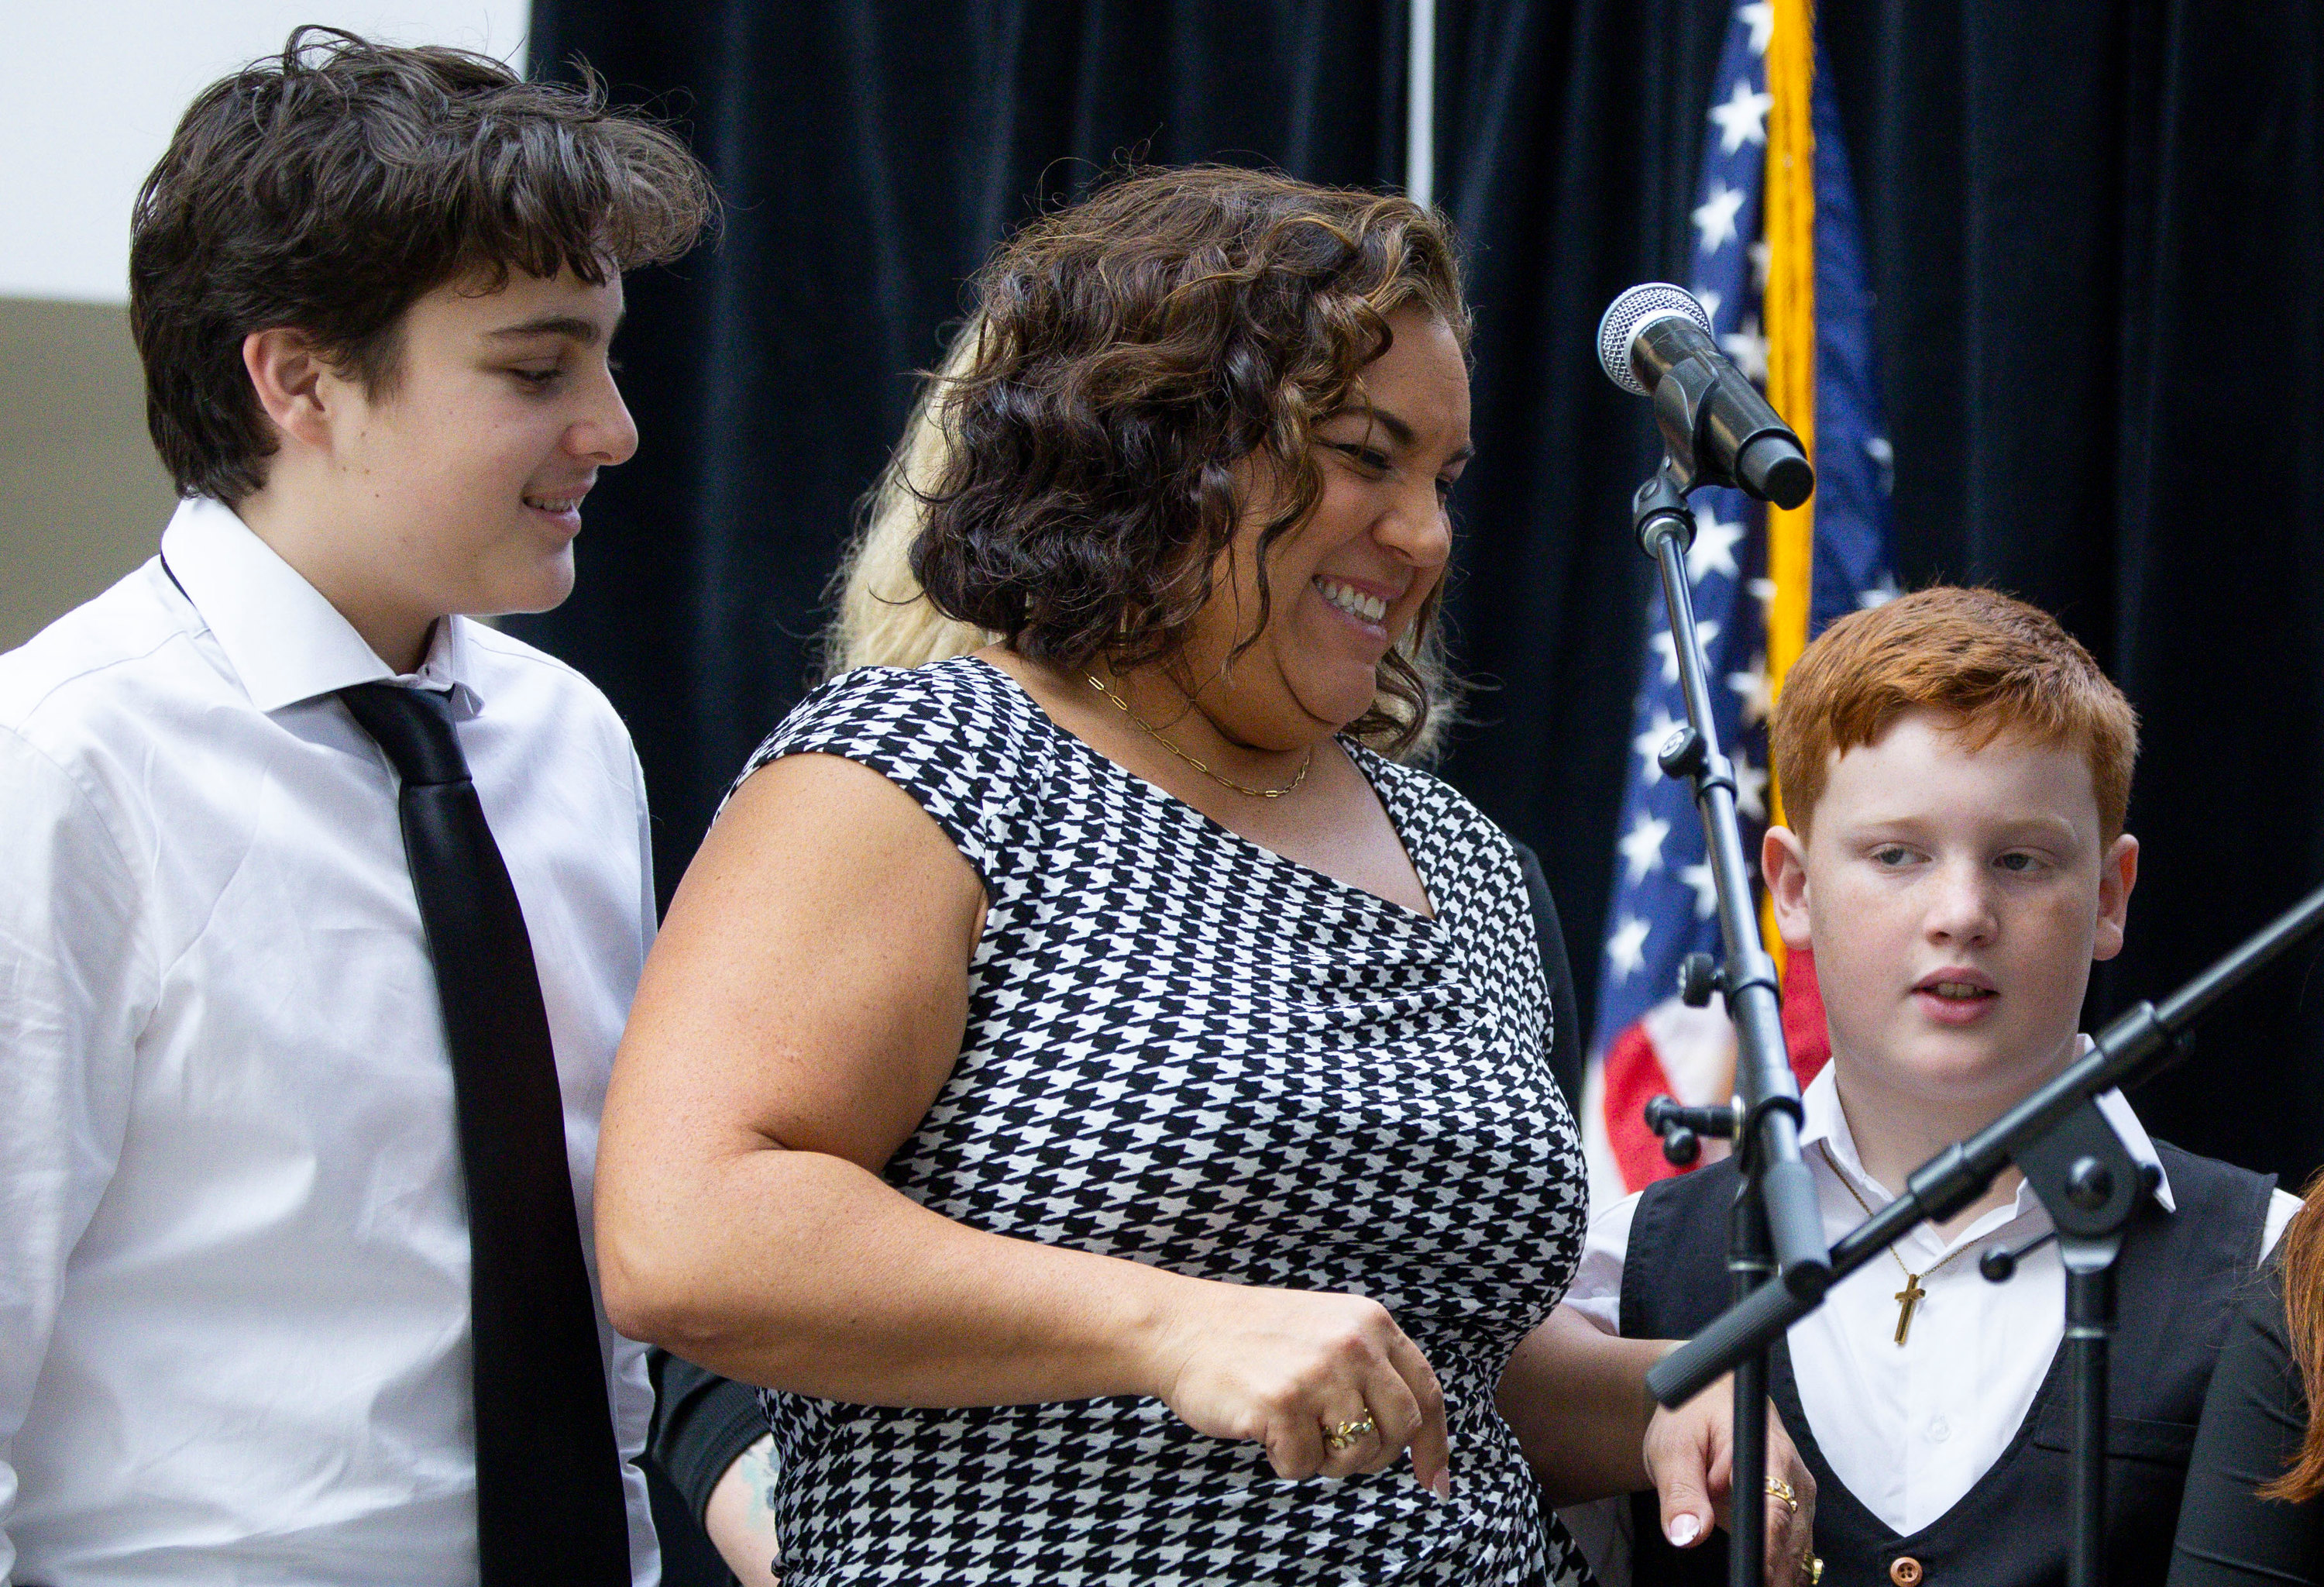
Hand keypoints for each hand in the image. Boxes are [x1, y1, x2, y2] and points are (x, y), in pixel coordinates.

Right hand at [1144, 1280, 1451, 1492]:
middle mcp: (1353, 1344)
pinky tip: (1261, 1426)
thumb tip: (1417, 1438)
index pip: (1426, 1391)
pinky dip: (1283, 1461)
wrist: (1181, 1327)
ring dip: (1324, 1459)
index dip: (1435, 1443)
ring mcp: (1319, 1373)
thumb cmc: (1252, 1338)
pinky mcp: (1282, 1404)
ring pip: (1356, 1455)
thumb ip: (1370, 1368)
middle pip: (1400, 1429)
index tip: (1434, 1480)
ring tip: (1290, 1427)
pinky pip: (1304, 1467)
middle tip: (1335, 1450)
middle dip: (1373, 1455)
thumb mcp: (1327, 1330)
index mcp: (1370, 1322)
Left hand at [1642, 1375, 1815, 1583]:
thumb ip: (1681, 1492)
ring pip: (1798, 1551)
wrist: (1706, 1399)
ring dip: (1777, 1574)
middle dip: (1773, 1574)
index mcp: (1767, 1451)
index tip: (1753, 1576)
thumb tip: (1688, 1535)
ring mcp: (1799, 1495)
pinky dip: (1778, 1569)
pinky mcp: (1794, 1510)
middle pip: (1792, 1540)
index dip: (1766, 1552)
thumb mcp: (1672, 1448)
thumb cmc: (1691, 1416)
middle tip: (1745, 1584)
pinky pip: (1793, 1550)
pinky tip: (1761, 1578)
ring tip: (1747, 1581)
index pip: (1774, 1511)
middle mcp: (1793, 1475)